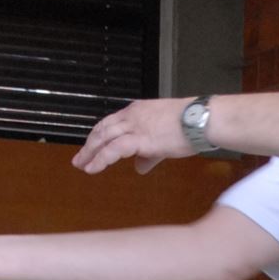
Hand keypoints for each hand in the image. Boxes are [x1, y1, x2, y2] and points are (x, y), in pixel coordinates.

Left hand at [74, 98, 197, 176]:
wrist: (200, 120)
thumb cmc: (189, 127)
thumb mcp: (165, 138)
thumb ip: (149, 154)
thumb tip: (140, 166)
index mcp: (137, 111)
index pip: (111, 123)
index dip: (99, 136)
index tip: (91, 147)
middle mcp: (131, 116)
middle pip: (102, 129)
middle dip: (89, 145)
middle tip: (79, 159)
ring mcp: (134, 126)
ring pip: (104, 138)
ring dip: (90, 152)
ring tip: (82, 165)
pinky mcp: (140, 139)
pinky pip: (113, 149)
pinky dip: (100, 159)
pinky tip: (93, 168)